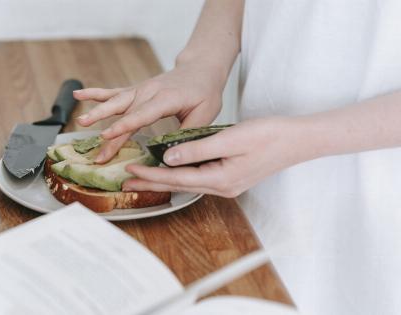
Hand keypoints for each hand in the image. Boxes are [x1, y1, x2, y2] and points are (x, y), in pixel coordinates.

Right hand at [74, 65, 223, 162]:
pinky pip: (113, 92)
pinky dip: (95, 94)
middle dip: (107, 128)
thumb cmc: (205, 92)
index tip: (106, 136)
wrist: (200, 68)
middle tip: (94, 143)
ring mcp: (140, 89)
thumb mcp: (205, 114)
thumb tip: (172, 155)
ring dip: (97, 111)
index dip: (123, 126)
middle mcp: (149, 92)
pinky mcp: (135, 90)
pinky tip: (78, 96)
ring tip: (80, 121)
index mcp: (166, 99)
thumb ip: (188, 133)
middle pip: (124, 111)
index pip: (141, 114)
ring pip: (115, 101)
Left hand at [122, 117, 307, 196]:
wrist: (297, 140)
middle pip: (177, 185)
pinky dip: (179, 173)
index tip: (131, 168)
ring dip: (162, 178)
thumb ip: (197, 149)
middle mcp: (222, 186)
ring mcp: (226, 183)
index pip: (176, 178)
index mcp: (221, 179)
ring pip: (186, 182)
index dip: (151, 174)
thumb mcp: (230, 139)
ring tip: (140, 177)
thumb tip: (168, 157)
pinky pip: (197, 177)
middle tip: (125, 180)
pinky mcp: (229, 176)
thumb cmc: (268, 136)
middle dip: (150, 182)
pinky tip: (170, 169)